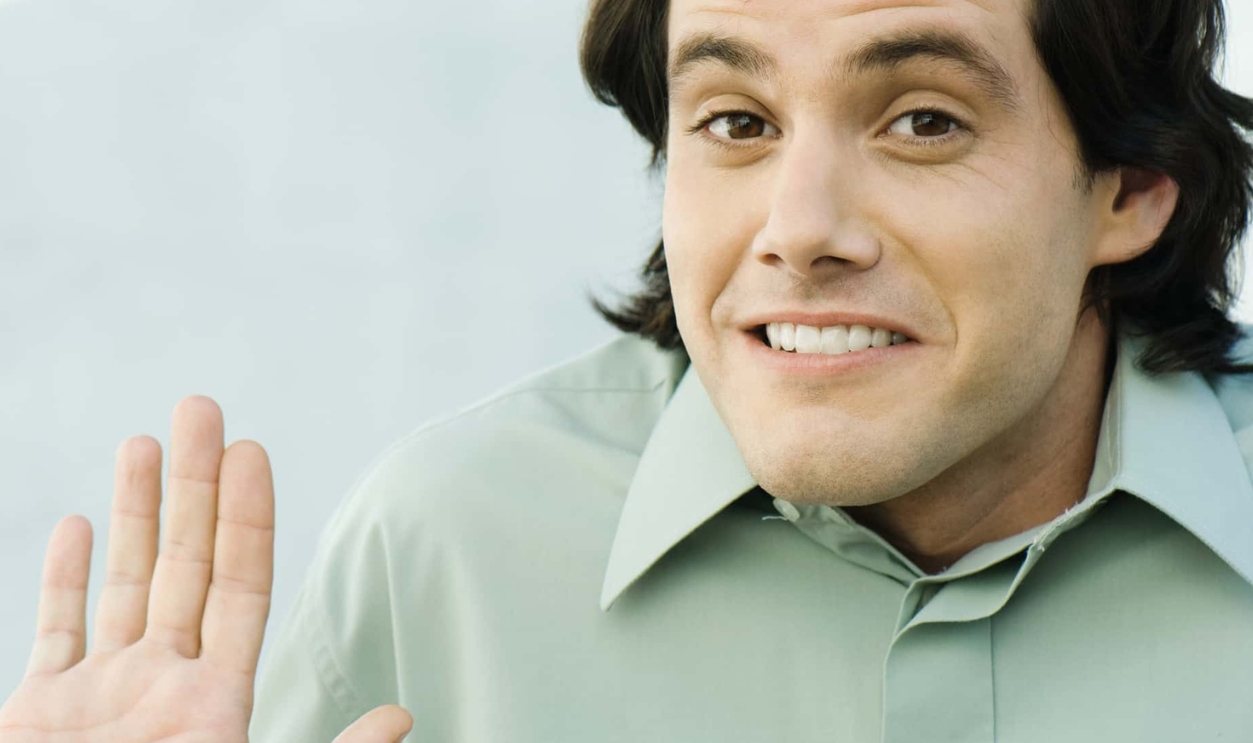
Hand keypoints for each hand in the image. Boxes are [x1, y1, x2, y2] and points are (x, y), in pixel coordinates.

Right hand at [0, 396, 411, 742]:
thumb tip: (402, 717)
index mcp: (211, 702)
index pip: (239, 584)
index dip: (247, 515)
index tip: (252, 450)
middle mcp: (159, 685)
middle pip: (182, 563)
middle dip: (192, 484)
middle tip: (200, 405)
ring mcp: (98, 697)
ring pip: (120, 583)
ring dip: (133, 512)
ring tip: (144, 443)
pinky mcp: (37, 717)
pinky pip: (52, 632)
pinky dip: (62, 580)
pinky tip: (76, 526)